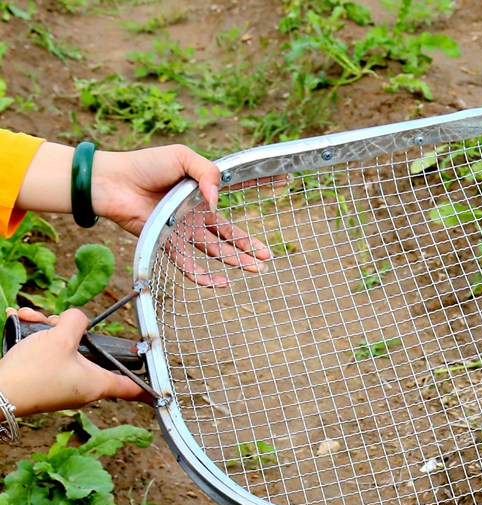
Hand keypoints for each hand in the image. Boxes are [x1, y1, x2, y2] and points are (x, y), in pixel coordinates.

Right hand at [0, 307, 150, 416]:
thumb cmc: (32, 372)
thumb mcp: (60, 337)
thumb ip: (76, 321)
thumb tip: (77, 318)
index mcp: (97, 383)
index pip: (131, 388)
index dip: (147, 386)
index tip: (161, 391)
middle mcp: (83, 387)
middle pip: (89, 353)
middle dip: (71, 330)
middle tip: (55, 321)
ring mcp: (62, 385)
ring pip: (63, 348)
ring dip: (46, 329)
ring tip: (29, 319)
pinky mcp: (43, 382)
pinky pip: (46, 354)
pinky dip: (34, 338)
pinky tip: (19, 321)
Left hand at [17, 141, 279, 287]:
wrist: (113, 181)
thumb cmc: (144, 165)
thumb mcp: (182, 157)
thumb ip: (206, 172)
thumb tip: (217, 202)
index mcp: (201, 194)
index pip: (233, 200)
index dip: (257, 196)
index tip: (281, 190)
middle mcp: (194, 216)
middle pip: (228, 236)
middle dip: (248, 247)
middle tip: (266, 257)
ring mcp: (182, 232)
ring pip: (215, 252)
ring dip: (235, 262)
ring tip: (255, 269)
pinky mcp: (167, 244)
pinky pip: (188, 265)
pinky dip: (204, 276)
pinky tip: (221, 283)